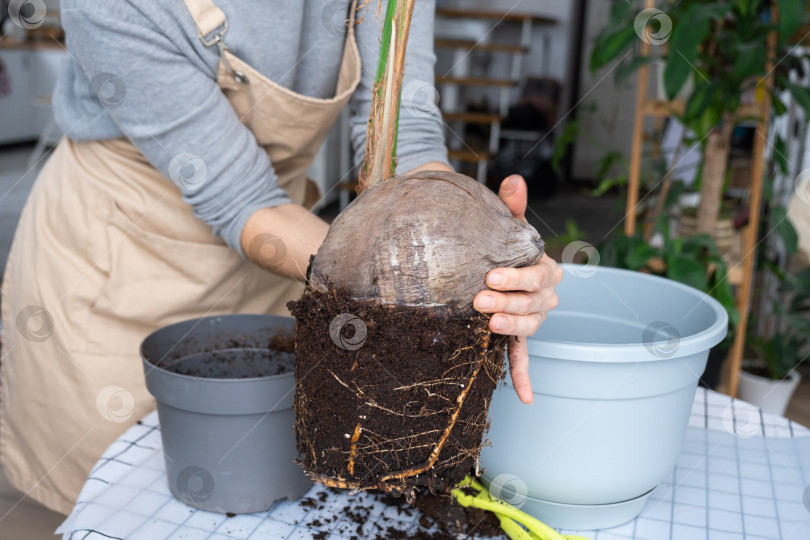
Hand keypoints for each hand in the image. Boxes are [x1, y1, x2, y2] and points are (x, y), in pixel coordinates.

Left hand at [473, 175, 562, 404]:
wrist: (482, 255)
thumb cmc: (495, 240)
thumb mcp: (503, 223)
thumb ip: (511, 205)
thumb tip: (514, 180)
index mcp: (543, 267)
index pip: (540, 274)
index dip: (518, 277)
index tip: (490, 276)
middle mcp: (543, 295)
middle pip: (535, 303)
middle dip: (509, 302)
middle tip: (479, 301)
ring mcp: (530, 316)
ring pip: (530, 326)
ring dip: (513, 328)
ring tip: (489, 326)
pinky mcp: (516, 335)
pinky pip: (523, 357)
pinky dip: (524, 376)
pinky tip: (524, 398)